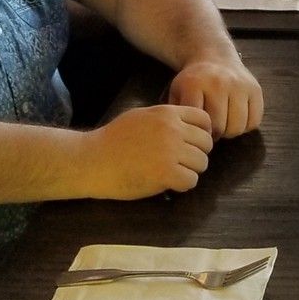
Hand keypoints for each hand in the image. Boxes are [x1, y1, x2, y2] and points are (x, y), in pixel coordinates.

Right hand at [83, 104, 214, 196]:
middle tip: (181, 163)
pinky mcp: (166, 173)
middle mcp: (173, 130)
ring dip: (190, 171)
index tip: (190, 144)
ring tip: (173, 173)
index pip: (204, 119)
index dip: (201, 134)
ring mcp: (170, 151)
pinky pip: (191, 181)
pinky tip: (168, 183)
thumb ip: (165, 119)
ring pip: (201, 163)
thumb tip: (187, 126)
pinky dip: (182, 185)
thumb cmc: (112, 139)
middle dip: (197, 154)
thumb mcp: (141, 117)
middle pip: (206, 143)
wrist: (92, 160)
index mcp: (167, 113)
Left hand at [167, 55, 263, 137]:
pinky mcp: (255, 89)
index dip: (199, 131)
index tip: (198, 128)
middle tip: (211, 130)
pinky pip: (254, 121)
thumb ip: (179, 113)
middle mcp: (219, 83)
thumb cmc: (194, 82)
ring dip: (230, 131)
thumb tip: (185, 136)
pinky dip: (245, 126)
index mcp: (194, 84)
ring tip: (224, 124)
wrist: (215, 56)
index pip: (199, 122)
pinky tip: (236, 118)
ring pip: (238, 126)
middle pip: (220, 127)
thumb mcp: (177, 92)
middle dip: (215, 134)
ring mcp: (240, 85)